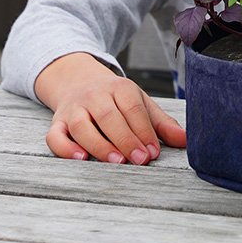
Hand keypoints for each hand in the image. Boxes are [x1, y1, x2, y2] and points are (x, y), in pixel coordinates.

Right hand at [35, 52, 186, 163]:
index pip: (132, 107)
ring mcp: (74, 109)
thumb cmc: (115, 100)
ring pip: (83, 126)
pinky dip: (65, 148)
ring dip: (99, 145)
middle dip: (126, 139)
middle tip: (140, 160)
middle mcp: (94, 96)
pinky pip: (55, 136)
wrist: (77, 80)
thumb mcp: (140, 103)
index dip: (143, 130)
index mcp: (119, 87)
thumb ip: (161, 123)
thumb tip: (186, 141)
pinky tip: (80, 159)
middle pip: (108, 115)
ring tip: (116, 162)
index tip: (153, 152)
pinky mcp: (58, 123)